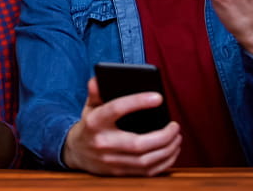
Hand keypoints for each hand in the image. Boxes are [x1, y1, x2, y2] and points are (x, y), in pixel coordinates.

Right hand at [62, 78, 180, 175]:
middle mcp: (102, 143)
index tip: (158, 97)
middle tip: (175, 126)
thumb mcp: (90, 106)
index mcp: (94, 122)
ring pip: (145, 160)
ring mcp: (110, 161)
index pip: (115, 109)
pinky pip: (147, 172)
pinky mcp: (119, 172)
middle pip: (138, 144)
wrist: (76, 152)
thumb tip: (98, 79)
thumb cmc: (89, 125)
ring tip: (176, 137)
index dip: (137, 102)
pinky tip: (171, 151)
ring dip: (167, 150)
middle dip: (163, 136)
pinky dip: (164, 162)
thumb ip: (96, 92)